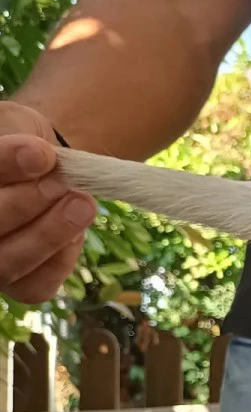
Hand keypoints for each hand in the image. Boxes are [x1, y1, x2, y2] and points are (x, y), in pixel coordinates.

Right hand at [0, 103, 96, 303]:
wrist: (42, 164)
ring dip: (48, 235)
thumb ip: (18, 141)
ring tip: (82, 204)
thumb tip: (39, 156)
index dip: (3, 166)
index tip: (40, 153)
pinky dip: (60, 258)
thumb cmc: (19, 142)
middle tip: (61, 182)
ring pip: (7, 265)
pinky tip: (76, 231)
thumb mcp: (15, 127)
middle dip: (24, 206)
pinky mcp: (18, 284)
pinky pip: (36, 285)